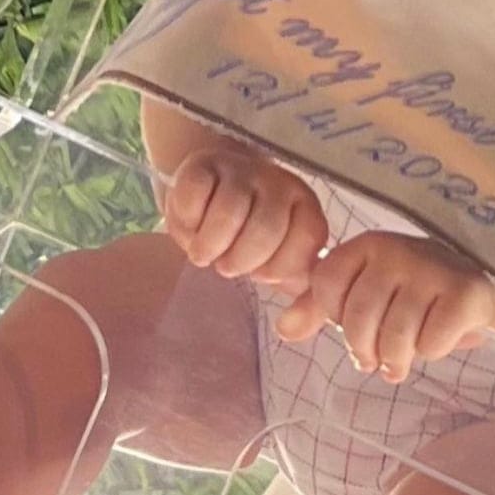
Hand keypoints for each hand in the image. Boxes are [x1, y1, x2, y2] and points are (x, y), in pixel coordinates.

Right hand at [162, 144, 328, 295]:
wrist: (217, 190)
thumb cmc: (253, 237)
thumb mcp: (283, 266)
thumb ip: (304, 303)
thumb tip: (289, 330)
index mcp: (307, 210)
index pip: (303, 247)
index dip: (275, 270)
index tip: (260, 270)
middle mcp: (280, 184)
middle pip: (266, 229)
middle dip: (241, 259)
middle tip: (228, 264)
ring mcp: (242, 170)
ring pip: (229, 211)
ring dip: (210, 244)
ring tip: (205, 251)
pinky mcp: (203, 164)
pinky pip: (194, 194)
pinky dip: (187, 221)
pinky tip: (191, 225)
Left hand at [274, 231, 494, 383]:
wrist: (480, 284)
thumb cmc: (411, 290)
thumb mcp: (362, 291)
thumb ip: (316, 308)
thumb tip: (283, 330)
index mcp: (366, 245)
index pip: (325, 286)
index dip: (335, 316)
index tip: (354, 322)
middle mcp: (396, 250)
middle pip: (357, 320)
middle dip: (364, 350)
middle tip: (377, 357)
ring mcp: (432, 269)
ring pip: (394, 338)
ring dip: (397, 359)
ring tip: (401, 359)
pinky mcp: (464, 293)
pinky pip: (430, 343)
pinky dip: (431, 352)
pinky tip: (436, 340)